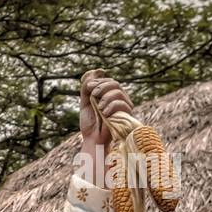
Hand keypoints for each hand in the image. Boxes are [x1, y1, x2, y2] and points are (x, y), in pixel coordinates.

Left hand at [79, 70, 132, 188]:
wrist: (93, 140)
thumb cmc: (89, 123)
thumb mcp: (85, 103)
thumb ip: (87, 88)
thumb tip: (93, 72)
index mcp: (108, 95)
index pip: (107, 80)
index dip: (98, 80)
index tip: (88, 87)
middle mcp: (118, 99)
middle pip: (114, 83)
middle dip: (102, 86)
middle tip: (92, 95)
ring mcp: (123, 106)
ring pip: (119, 91)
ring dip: (106, 96)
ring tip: (98, 107)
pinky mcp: (126, 115)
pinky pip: (123, 103)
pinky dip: (112, 105)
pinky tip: (105, 112)